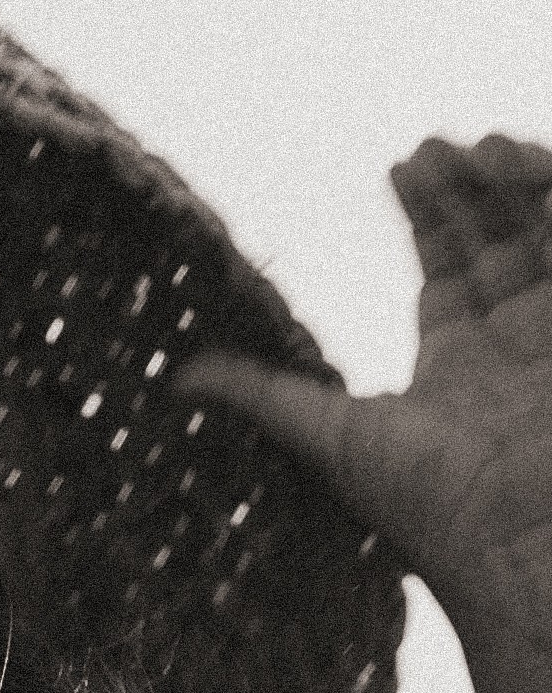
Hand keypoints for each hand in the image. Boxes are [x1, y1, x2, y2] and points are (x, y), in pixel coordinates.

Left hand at [173, 134, 551, 657]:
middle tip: (428, 147)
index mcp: (457, 368)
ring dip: (510, 181)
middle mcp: (513, 348)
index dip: (429, 215)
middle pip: (494, 240)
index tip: (401, 165)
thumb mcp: (330, 437)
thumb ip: (263, 396)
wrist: (521, 545)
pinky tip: (518, 164)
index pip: (447, 270)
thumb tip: (177, 377)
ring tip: (469, 149)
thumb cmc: (429, 507)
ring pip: (540, 233)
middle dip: (465, 187)